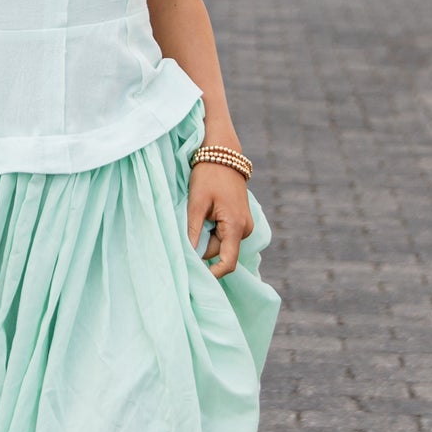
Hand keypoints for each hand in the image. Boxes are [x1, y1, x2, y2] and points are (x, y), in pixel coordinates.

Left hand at [187, 161, 252, 279]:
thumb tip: (188, 255)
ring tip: (196, 216)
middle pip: (220, 252)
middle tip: (186, 228)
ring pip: (221, 243)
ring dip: (206, 236)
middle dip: (202, 246)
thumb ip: (193, 230)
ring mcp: (244, 224)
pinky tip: (204, 215)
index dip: (213, 273)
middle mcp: (244, 229)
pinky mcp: (241, 220)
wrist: (223, 153)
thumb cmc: (208, 175)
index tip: (196, 277)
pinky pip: (224, 233)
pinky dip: (212, 230)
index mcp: (235, 226)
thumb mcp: (196, 203)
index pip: (228, 262)